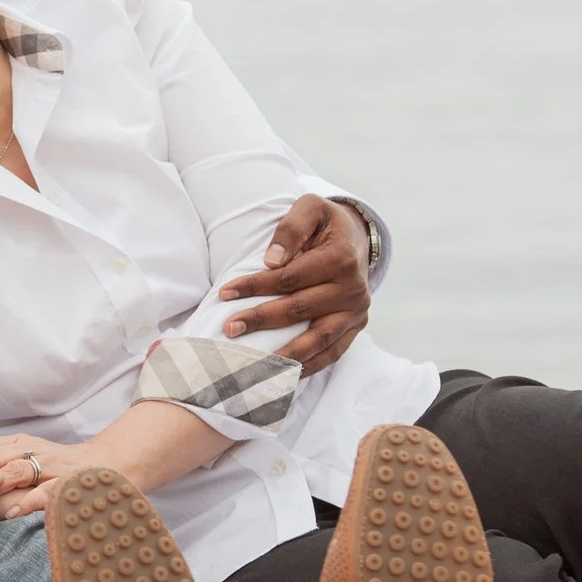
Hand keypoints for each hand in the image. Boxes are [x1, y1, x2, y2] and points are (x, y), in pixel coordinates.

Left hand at [0, 433, 107, 519]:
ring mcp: (51, 465)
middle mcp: (31, 450)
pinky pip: (48, 492)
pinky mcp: (70, 483)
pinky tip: (11, 515)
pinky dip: (28, 502)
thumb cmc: (58, 467)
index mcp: (16, 444)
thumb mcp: (22, 458)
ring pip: (15, 470)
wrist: (111, 464)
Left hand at [216, 193, 372, 375]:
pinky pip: (333, 352)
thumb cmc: (325, 224)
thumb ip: (291, 229)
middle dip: (261, 320)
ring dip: (286, 353)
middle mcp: (353, 288)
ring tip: (257, 364)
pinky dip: (310, 365)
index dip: (256, 286)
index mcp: (341, 258)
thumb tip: (271, 261)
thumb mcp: (310, 209)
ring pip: (319, 338)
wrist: (357, 239)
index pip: (291, 277)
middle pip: (300, 309)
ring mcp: (357, 311)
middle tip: (230, 329)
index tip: (225, 293)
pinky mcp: (356, 326)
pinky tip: (285, 373)